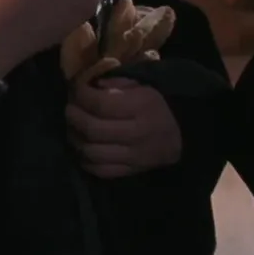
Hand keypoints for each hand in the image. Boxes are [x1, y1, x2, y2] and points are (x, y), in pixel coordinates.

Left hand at [65, 77, 181, 178]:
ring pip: (92, 152)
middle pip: (93, 129)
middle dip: (74, 117)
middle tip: (69, 109)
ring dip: (75, 139)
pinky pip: (100, 170)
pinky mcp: (131, 171)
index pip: (101, 104)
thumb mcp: (144, 85)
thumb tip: (90, 86)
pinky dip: (86, 160)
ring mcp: (134, 156)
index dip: (82, 96)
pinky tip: (83, 148)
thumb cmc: (159, 105)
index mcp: (142, 107)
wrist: (184, 135)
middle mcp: (137, 133)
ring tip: (73, 128)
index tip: (75, 89)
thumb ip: (117, 83)